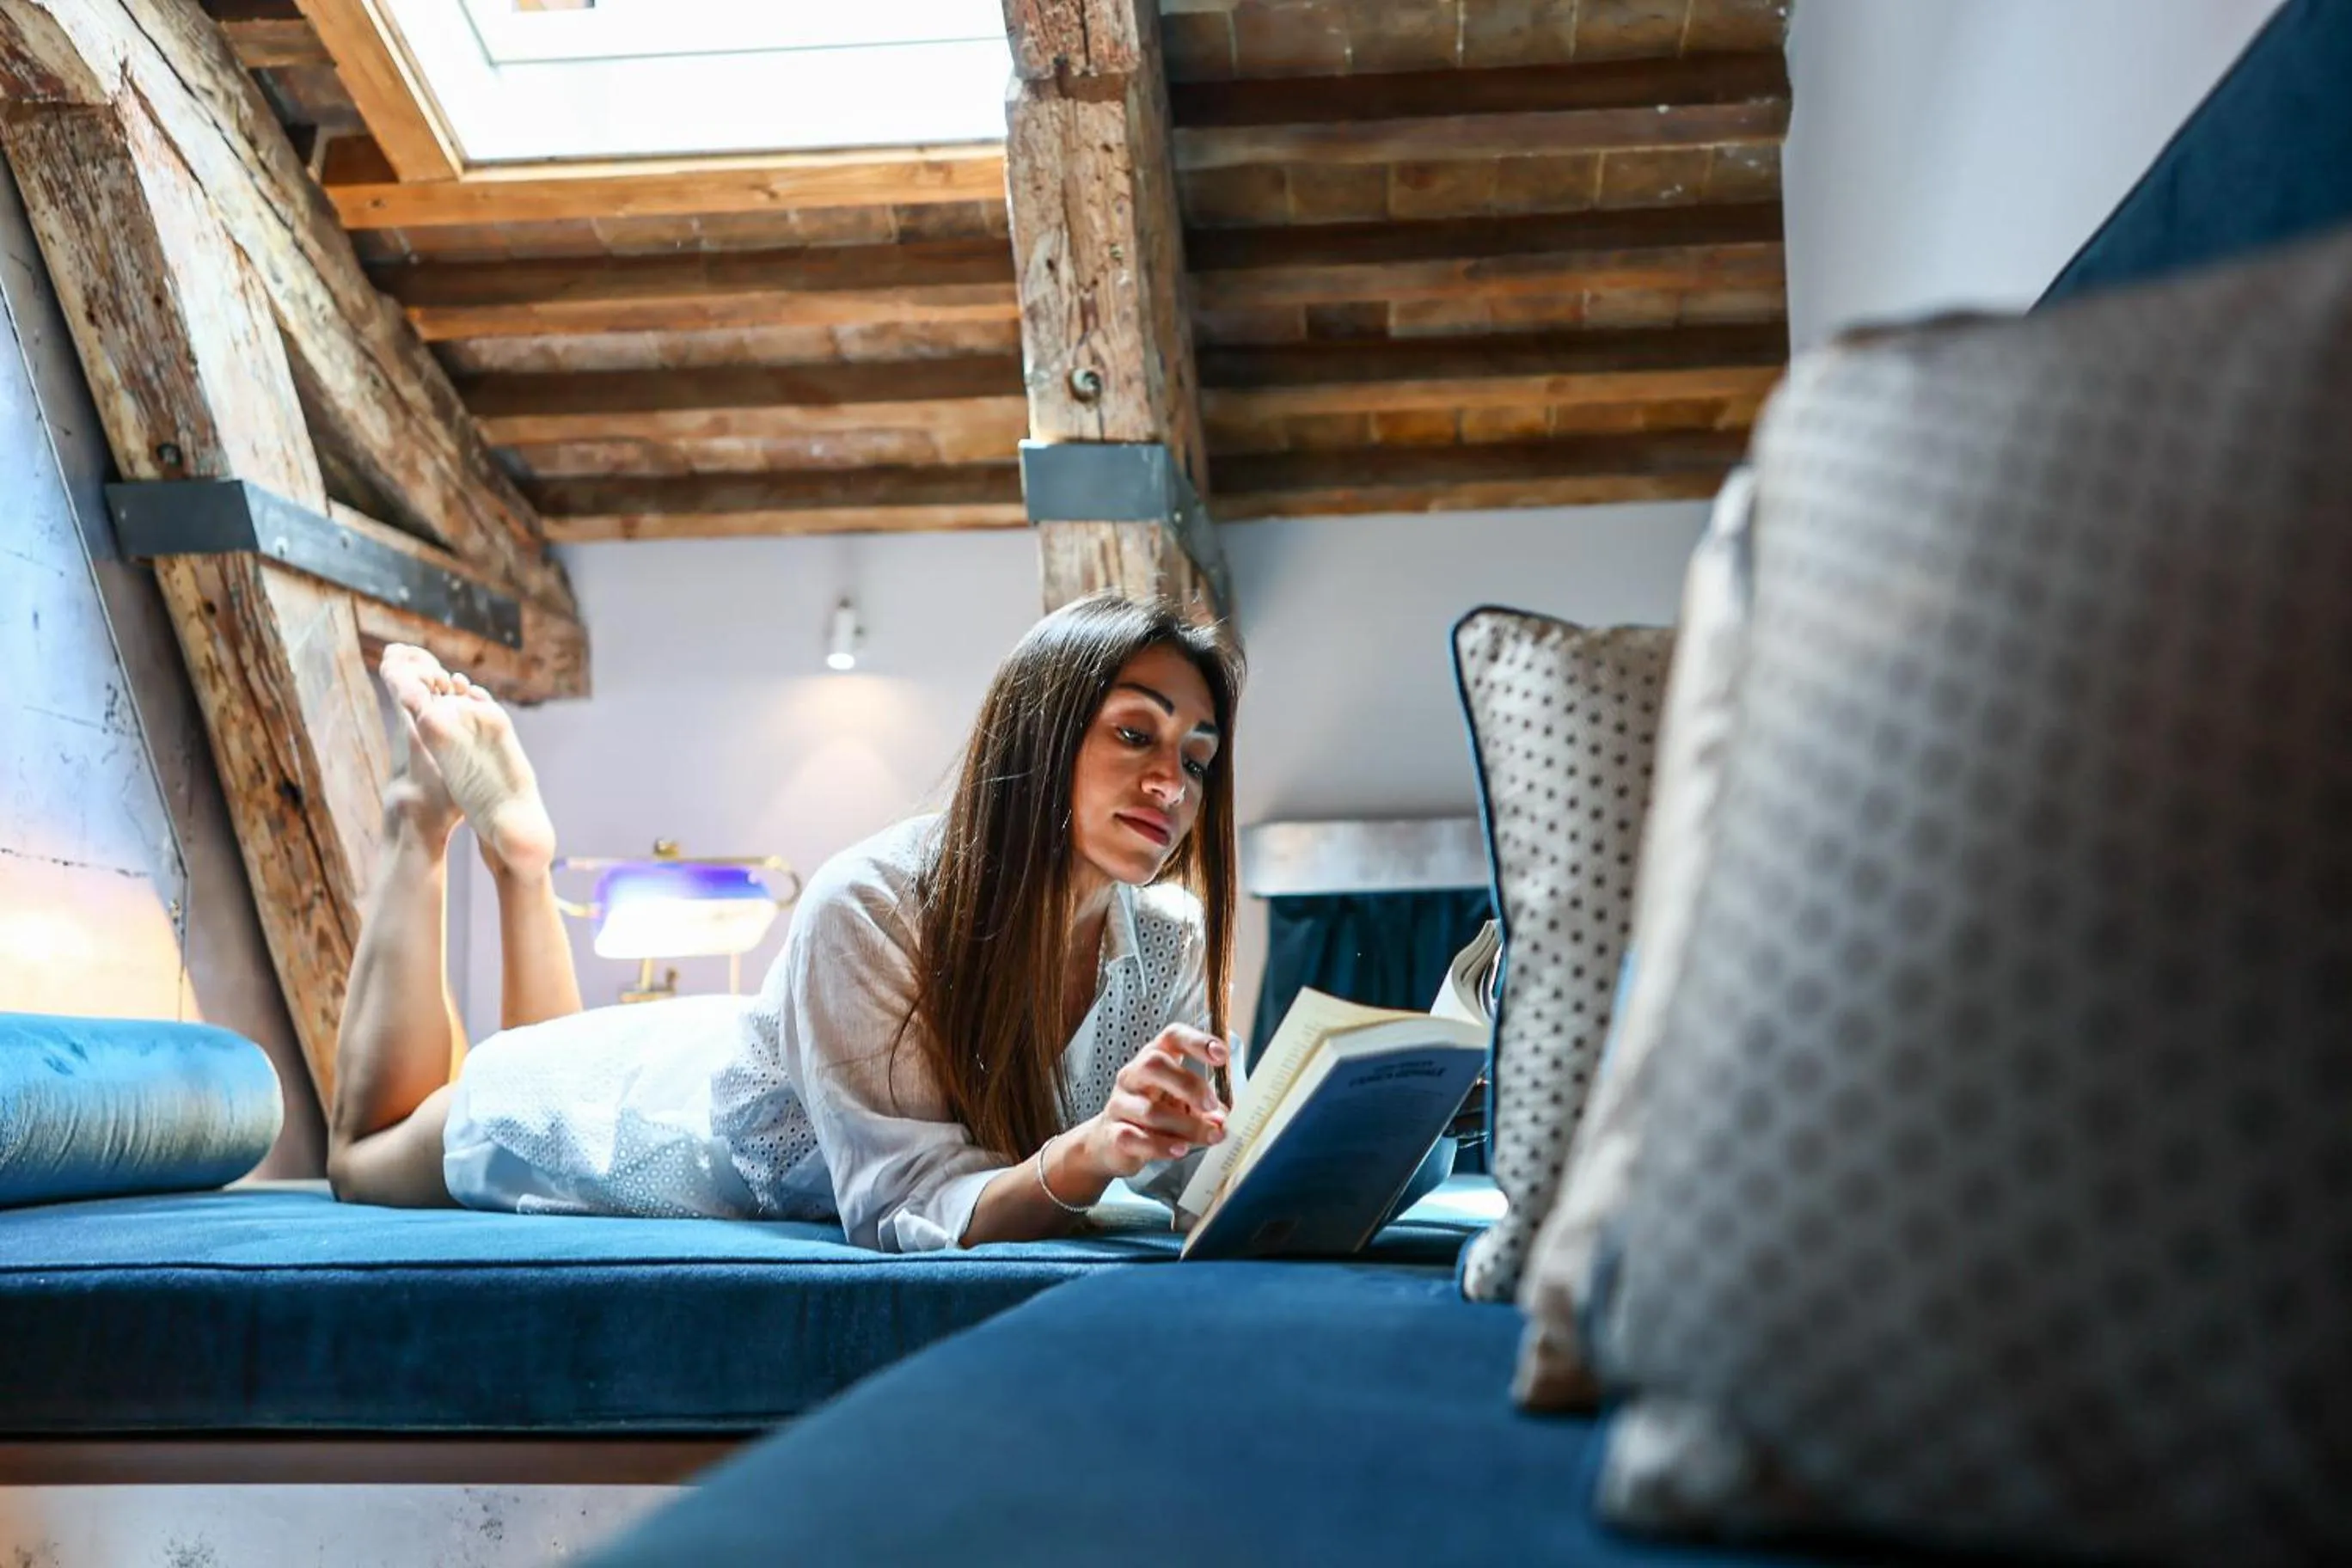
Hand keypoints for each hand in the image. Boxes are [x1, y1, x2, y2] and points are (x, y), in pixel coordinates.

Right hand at [1068, 1024, 1229, 1182]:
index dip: (1197, 1041)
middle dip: (1188, 1085)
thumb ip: (1203, 1108)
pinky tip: (1180, 1150)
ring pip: (1150, 1110)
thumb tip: (1222, 1121)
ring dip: (1186, 1125)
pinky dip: (1162, 1146)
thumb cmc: (1153, 1114)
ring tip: (1209, 1136)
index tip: (1221, 1054)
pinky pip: (1136, 1138)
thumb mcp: (1181, 1104)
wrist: (1111, 1143)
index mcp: (1154, 1059)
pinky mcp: (1113, 1134)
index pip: (1172, 1037)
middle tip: (1211, 1105)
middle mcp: (1133, 1076)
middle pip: (1154, 1065)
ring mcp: (1120, 1104)